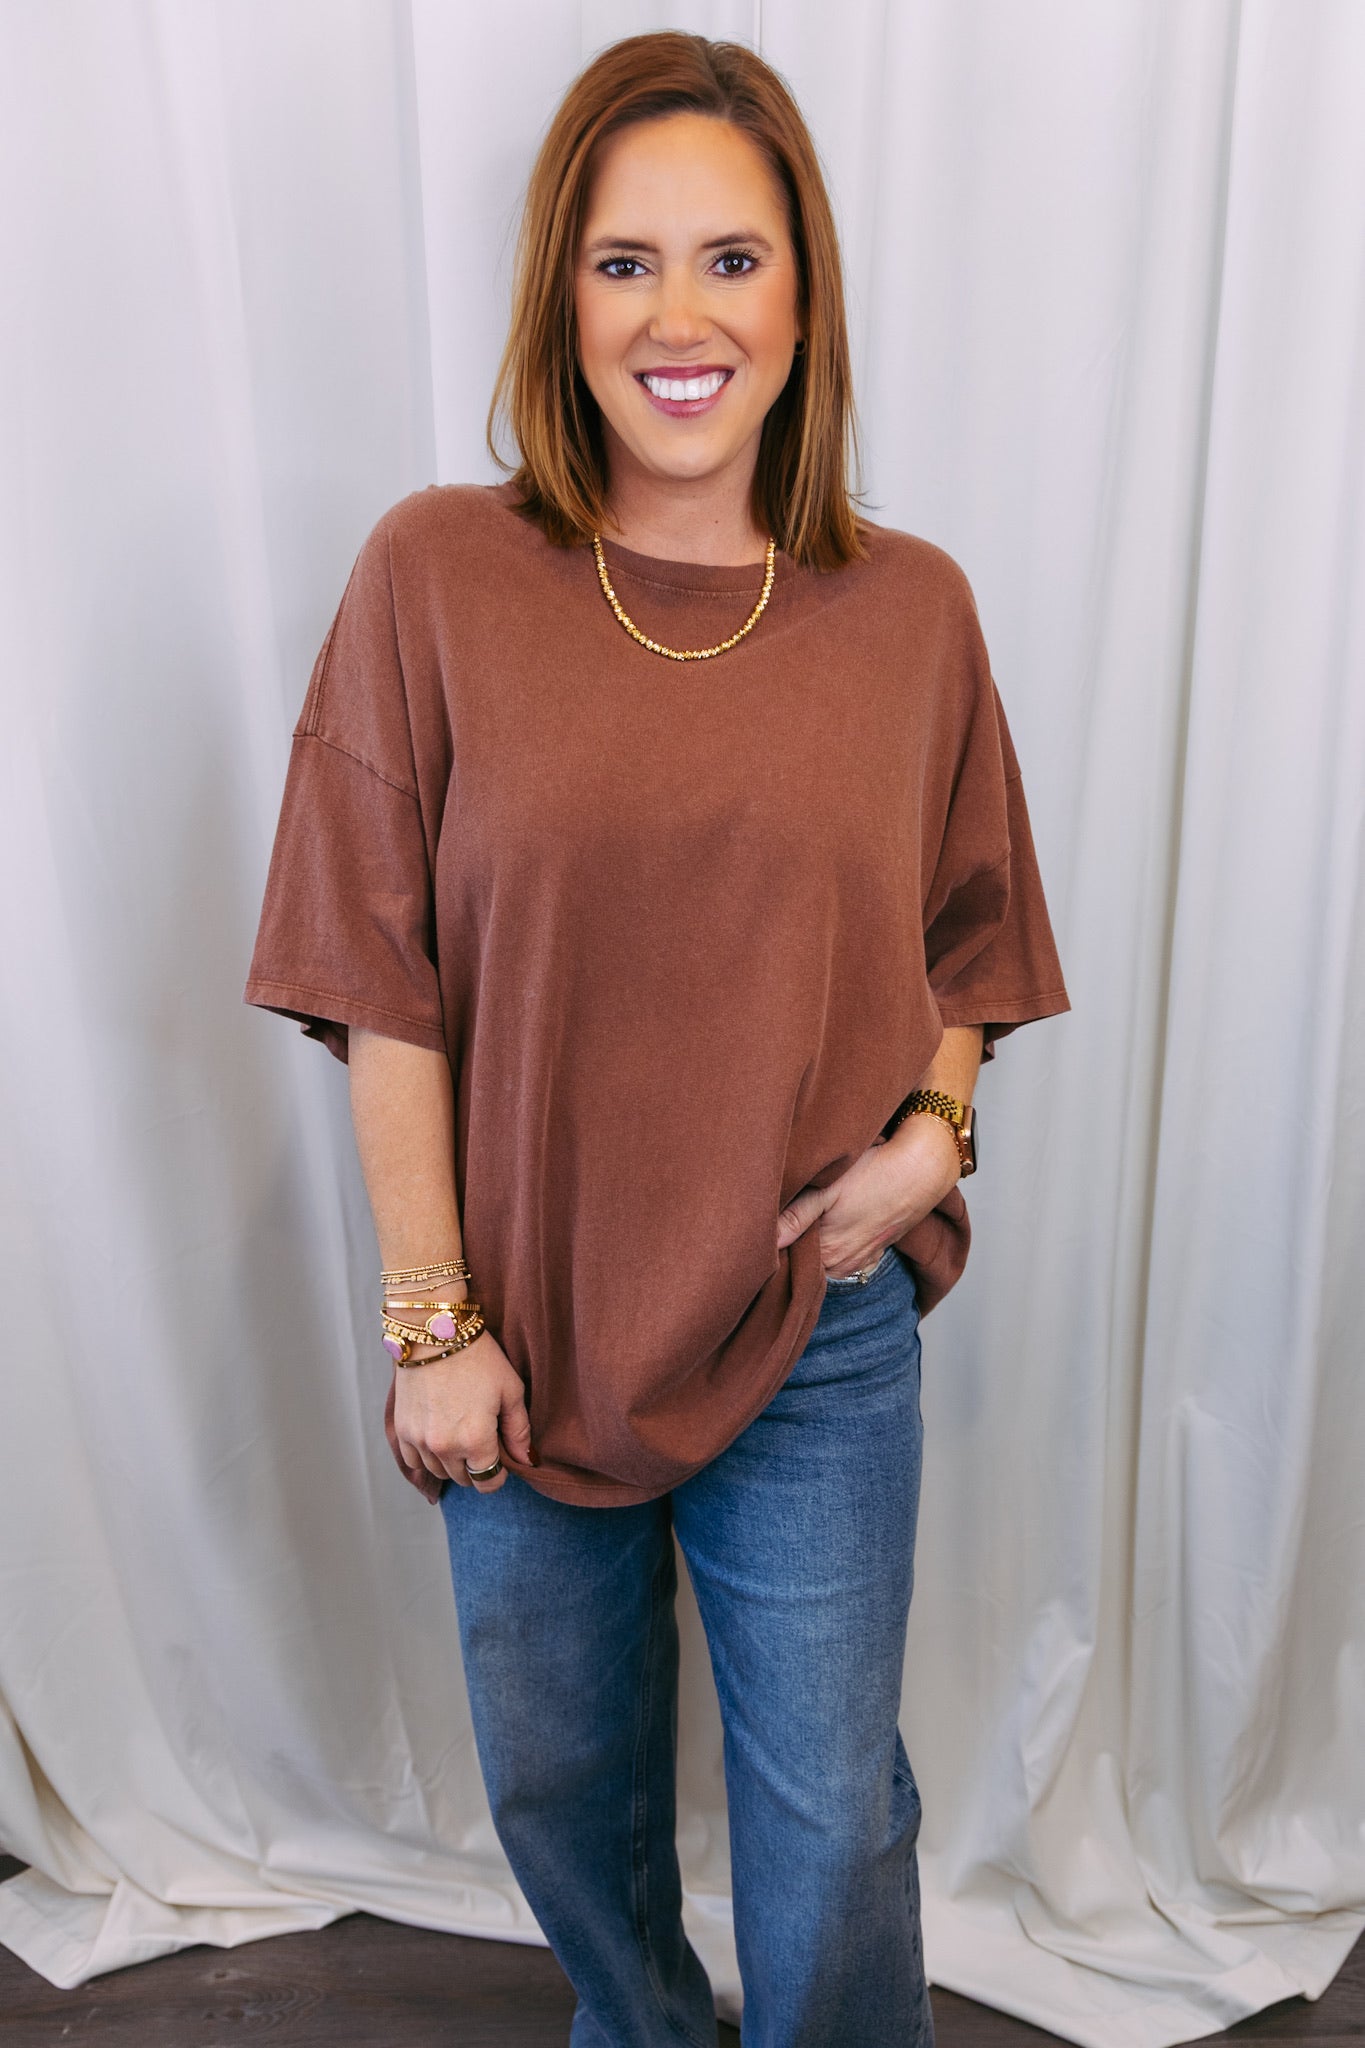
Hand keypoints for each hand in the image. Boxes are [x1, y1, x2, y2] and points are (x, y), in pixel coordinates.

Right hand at [383, 1329, 533, 1500]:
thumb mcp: (511, 1390)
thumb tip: (527, 1460)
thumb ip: (519, 1431)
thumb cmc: (479, 1358)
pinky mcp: (402, 1430)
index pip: (488, 1483)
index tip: (499, 1459)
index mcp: (476, 1441)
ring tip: (459, 1433)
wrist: (434, 1333)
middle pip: (463, 1479)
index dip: (498, 1475)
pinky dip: (426, 1457)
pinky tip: (436, 1438)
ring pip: (438, 1472)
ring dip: (451, 1462)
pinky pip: (413, 1462)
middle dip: (475, 1466)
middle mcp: (445, 1448)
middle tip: (481, 1438)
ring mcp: (419, 1441)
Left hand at [776, 1114, 961, 1276]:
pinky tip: (830, 1229)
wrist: (920, 1171)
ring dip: (812, 1248)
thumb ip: (796, 1216)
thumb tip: (768, 1242)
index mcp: (827, 1250)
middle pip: (805, 1264)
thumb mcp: (828, 1188)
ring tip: (803, 1224)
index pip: (788, 1259)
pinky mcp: (872, 1253)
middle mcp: (842, 1264)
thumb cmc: (873, 1173)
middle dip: (790, 1248)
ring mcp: (859, 1260)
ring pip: (823, 1263)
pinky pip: (843, 1261)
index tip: (761, 1229)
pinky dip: (833, 1249)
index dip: (772, 1245)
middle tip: (775, 1223)